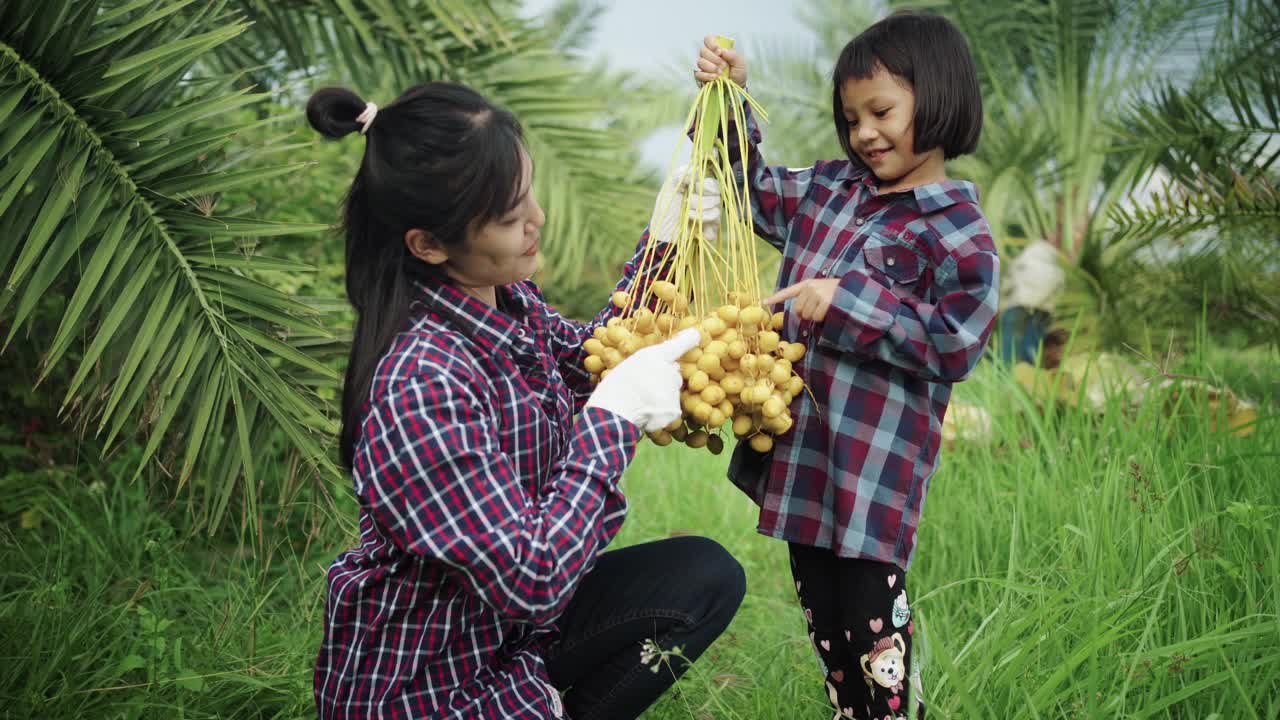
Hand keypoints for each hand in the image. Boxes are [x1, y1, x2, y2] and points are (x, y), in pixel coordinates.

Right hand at [585, 328, 701, 430]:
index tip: (697, 334)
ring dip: (662, 397)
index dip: (689, 339)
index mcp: (656, 355)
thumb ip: (648, 362)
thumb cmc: (615, 386)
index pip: (679, 344)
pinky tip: (646, 414)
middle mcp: (670, 369)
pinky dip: (661, 414)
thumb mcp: (628, 365)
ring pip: (671, 393)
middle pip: (673, 373)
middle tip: (644, 386)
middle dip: (664, 379)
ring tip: (641, 402)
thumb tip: (666, 364)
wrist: (615, 409)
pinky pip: (670, 410)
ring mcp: (674, 390)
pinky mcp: (675, 408)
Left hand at [649, 165, 720, 243]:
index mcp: (700, 188)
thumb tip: (698, 170)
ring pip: (717, 208)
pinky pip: (715, 221)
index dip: (706, 185)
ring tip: (687, 214)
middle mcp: (708, 200)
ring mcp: (711, 214)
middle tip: (686, 202)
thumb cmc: (666, 209)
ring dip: (699, 211)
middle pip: (717, 195)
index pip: (714, 183)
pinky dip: (702, 222)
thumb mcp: (669, 187)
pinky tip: (692, 223)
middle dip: (699, 199)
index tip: (695, 186)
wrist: (663, 232)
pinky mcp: (711, 228)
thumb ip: (681, 173)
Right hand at [695, 35, 746, 86]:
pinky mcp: (701, 77)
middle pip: (703, 50)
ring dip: (710, 67)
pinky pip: (698, 74)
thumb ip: (733, 55)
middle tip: (723, 65)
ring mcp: (704, 67)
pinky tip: (714, 78)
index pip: (708, 39)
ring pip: (700, 62)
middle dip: (713, 58)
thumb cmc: (738, 73)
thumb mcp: (740, 63)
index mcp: (717, 49)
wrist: (737, 88)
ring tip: (720, 73)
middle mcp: (709, 56)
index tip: (719, 51)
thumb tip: (723, 51)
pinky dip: (706, 76)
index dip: (711, 44)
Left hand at [762, 278, 840, 322]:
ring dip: (815, 316)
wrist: (855, 289)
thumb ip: (809, 297)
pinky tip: (830, 310)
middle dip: (807, 313)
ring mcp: (818, 294)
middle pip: (797, 310)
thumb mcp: (821, 289)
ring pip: (807, 315)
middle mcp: (810, 287)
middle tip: (819, 308)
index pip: (788, 292)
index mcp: (807, 284)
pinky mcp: (825, 302)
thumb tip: (799, 312)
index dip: (775, 298)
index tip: (763, 302)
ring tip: (826, 307)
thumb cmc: (837, 293)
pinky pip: (816, 317)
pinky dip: (822, 318)